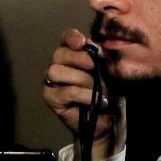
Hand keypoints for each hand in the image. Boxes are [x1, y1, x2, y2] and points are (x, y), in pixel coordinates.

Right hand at [42, 29, 120, 160]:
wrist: (107, 121)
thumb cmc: (109, 94)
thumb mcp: (110, 72)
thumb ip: (102, 58)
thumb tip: (97, 48)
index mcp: (74, 55)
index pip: (66, 39)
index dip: (71, 38)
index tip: (82, 43)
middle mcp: (60, 66)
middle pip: (59, 54)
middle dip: (78, 58)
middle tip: (94, 66)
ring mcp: (52, 83)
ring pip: (56, 71)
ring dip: (81, 79)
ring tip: (99, 90)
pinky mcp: (51, 98)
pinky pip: (65, 91)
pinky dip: (83, 95)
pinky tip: (96, 101)